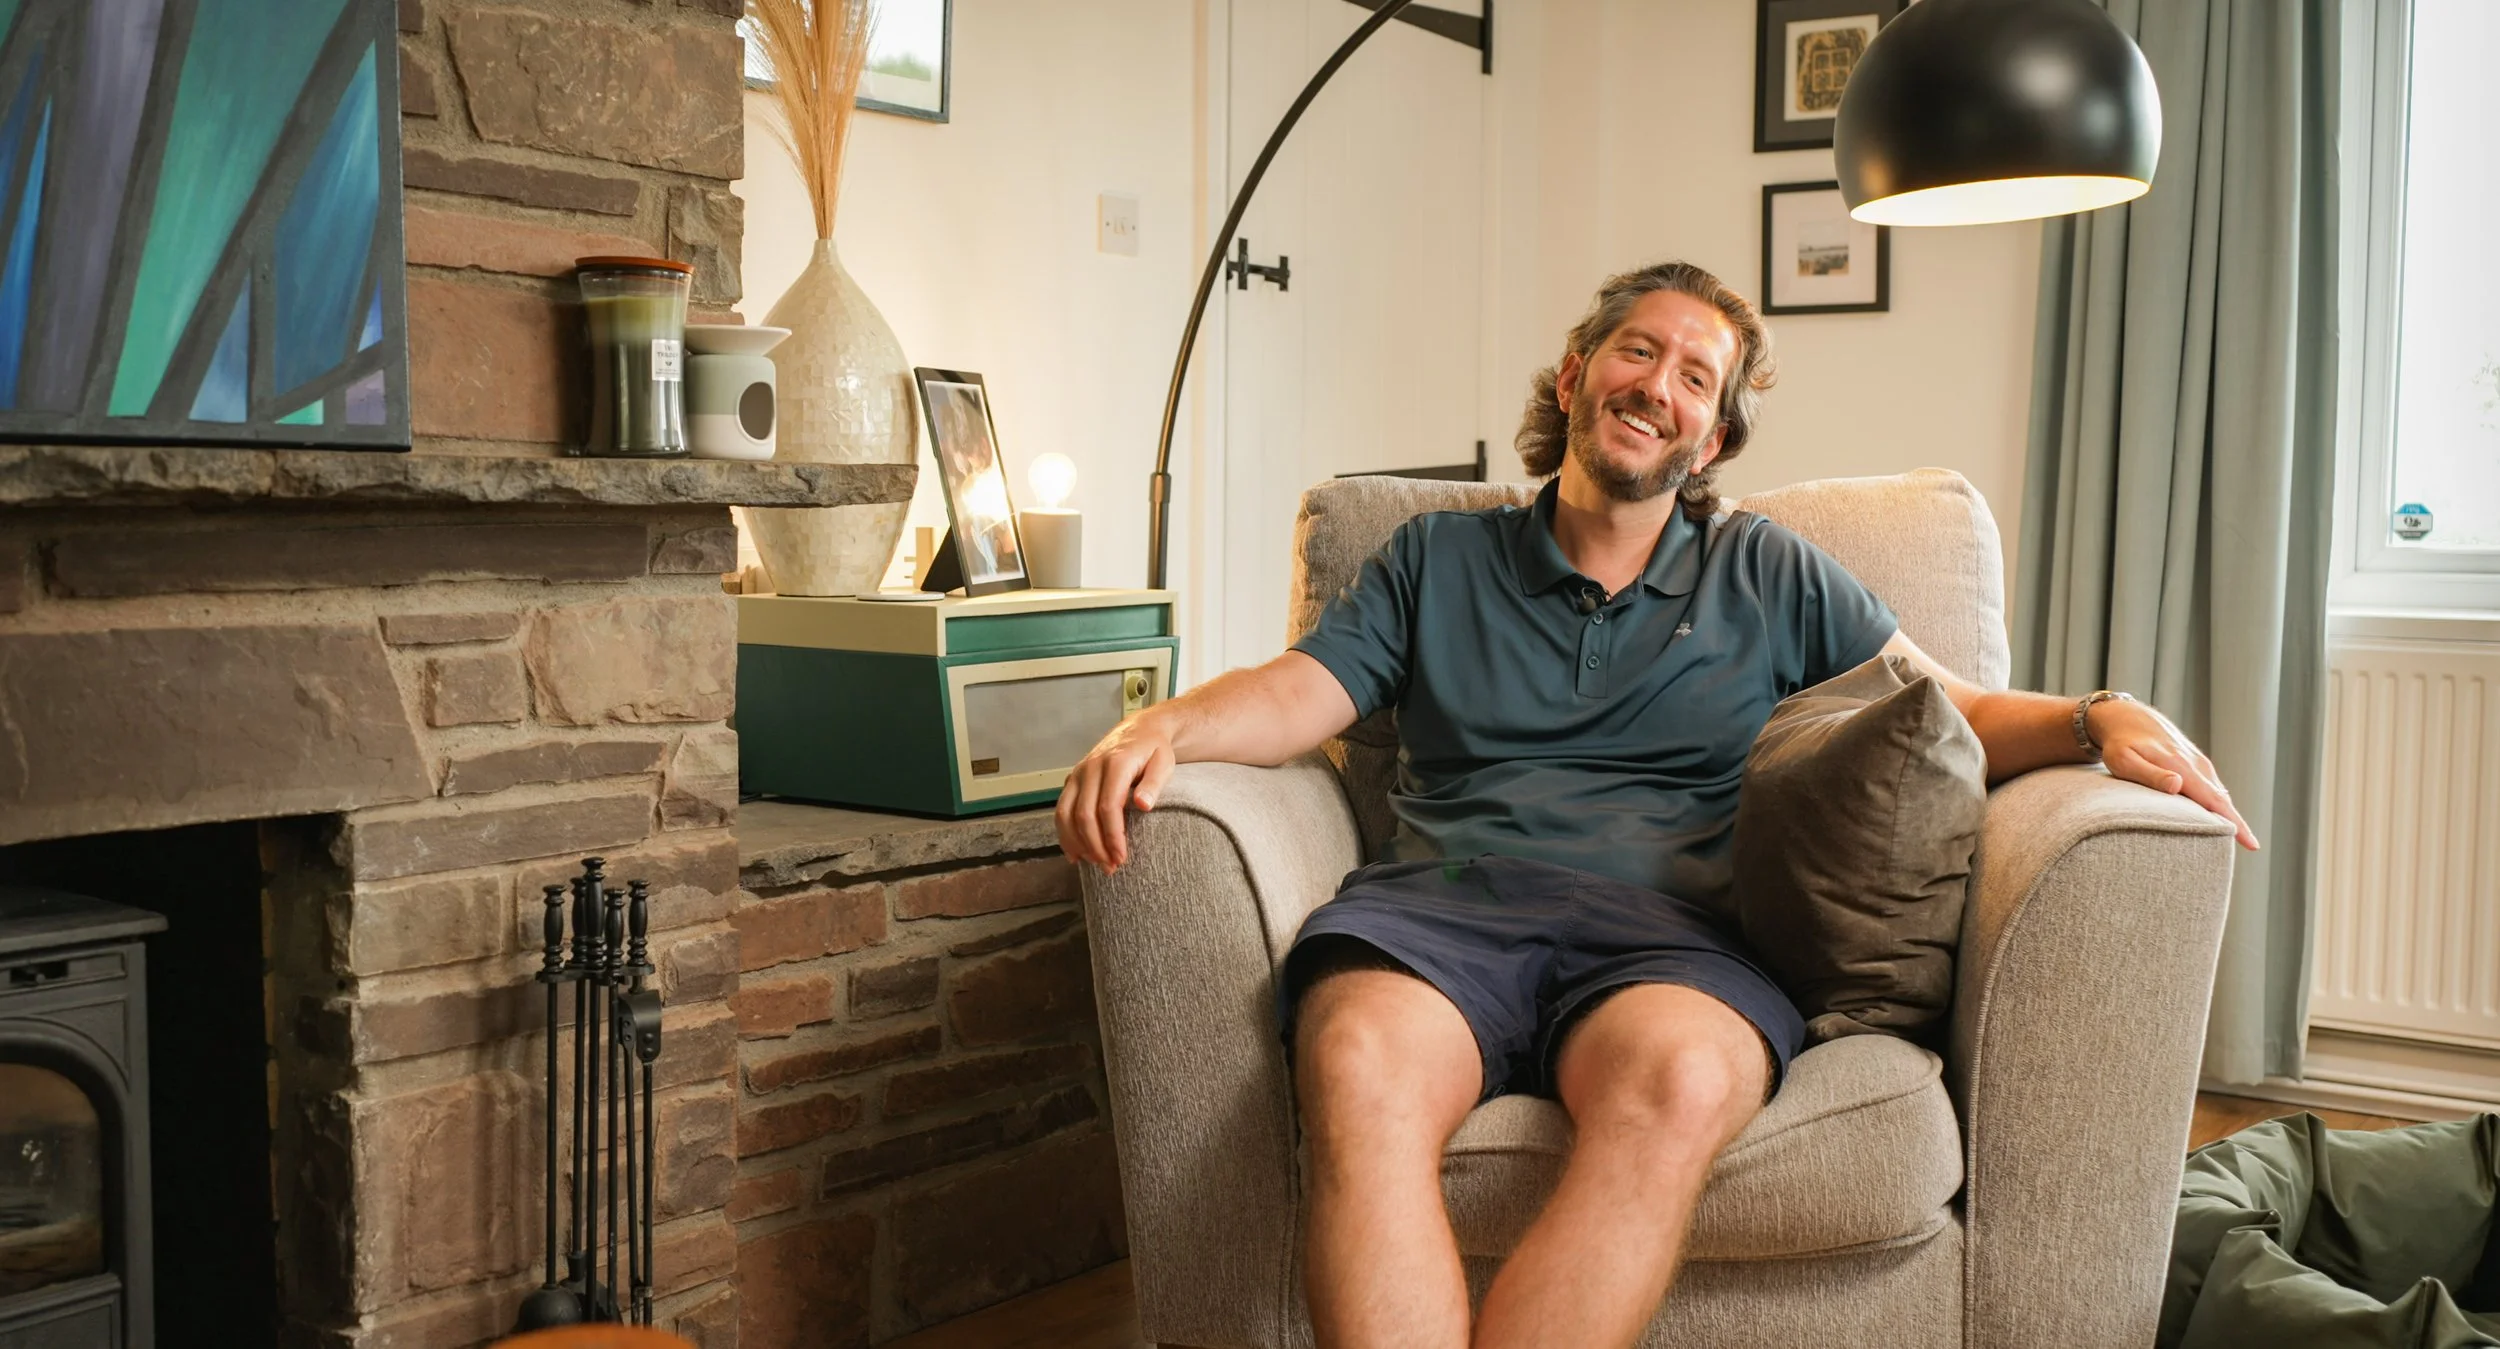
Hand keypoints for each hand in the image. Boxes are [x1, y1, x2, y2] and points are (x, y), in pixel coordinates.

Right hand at [1055, 715, 1177, 872]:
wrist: (1138, 730)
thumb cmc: (1154, 750)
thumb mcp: (1164, 762)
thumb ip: (1154, 783)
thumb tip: (1143, 805)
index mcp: (1116, 763)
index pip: (1108, 806)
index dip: (1112, 835)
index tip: (1121, 857)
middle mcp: (1091, 767)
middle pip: (1084, 814)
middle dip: (1096, 845)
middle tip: (1111, 867)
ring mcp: (1078, 773)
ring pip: (1066, 814)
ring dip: (1078, 843)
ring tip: (1095, 863)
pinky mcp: (1072, 780)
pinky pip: (1061, 810)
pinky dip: (1065, 834)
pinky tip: (1075, 854)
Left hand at [2090, 698, 2259, 850]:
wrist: (2127, 716)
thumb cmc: (2120, 744)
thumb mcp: (2124, 760)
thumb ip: (2149, 774)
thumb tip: (2178, 785)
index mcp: (2182, 767)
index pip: (2214, 801)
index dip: (2234, 823)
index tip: (2252, 843)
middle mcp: (2196, 765)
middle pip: (2222, 800)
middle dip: (2237, 823)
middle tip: (2251, 846)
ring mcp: (2198, 762)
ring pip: (2219, 793)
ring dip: (2228, 813)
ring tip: (2238, 837)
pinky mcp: (2195, 762)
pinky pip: (2211, 786)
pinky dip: (2218, 801)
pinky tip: (2219, 815)